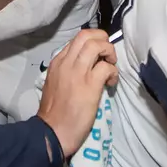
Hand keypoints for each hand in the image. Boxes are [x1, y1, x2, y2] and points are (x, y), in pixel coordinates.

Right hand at [36, 29, 118, 156]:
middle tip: (107, 54)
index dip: (92, 42)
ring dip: (109, 52)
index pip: (76, 39)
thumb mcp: (55, 82)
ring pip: (97, 45)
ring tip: (111, 65)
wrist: (52, 131)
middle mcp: (66, 63)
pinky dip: (114, 72)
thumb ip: (67, 70)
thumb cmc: (54, 112)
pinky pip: (106, 67)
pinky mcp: (90, 85)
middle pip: (86, 35)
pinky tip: (111, 83)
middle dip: (102, 39)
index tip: (98, 54)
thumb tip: (86, 65)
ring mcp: (78, 73)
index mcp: (57, 62)